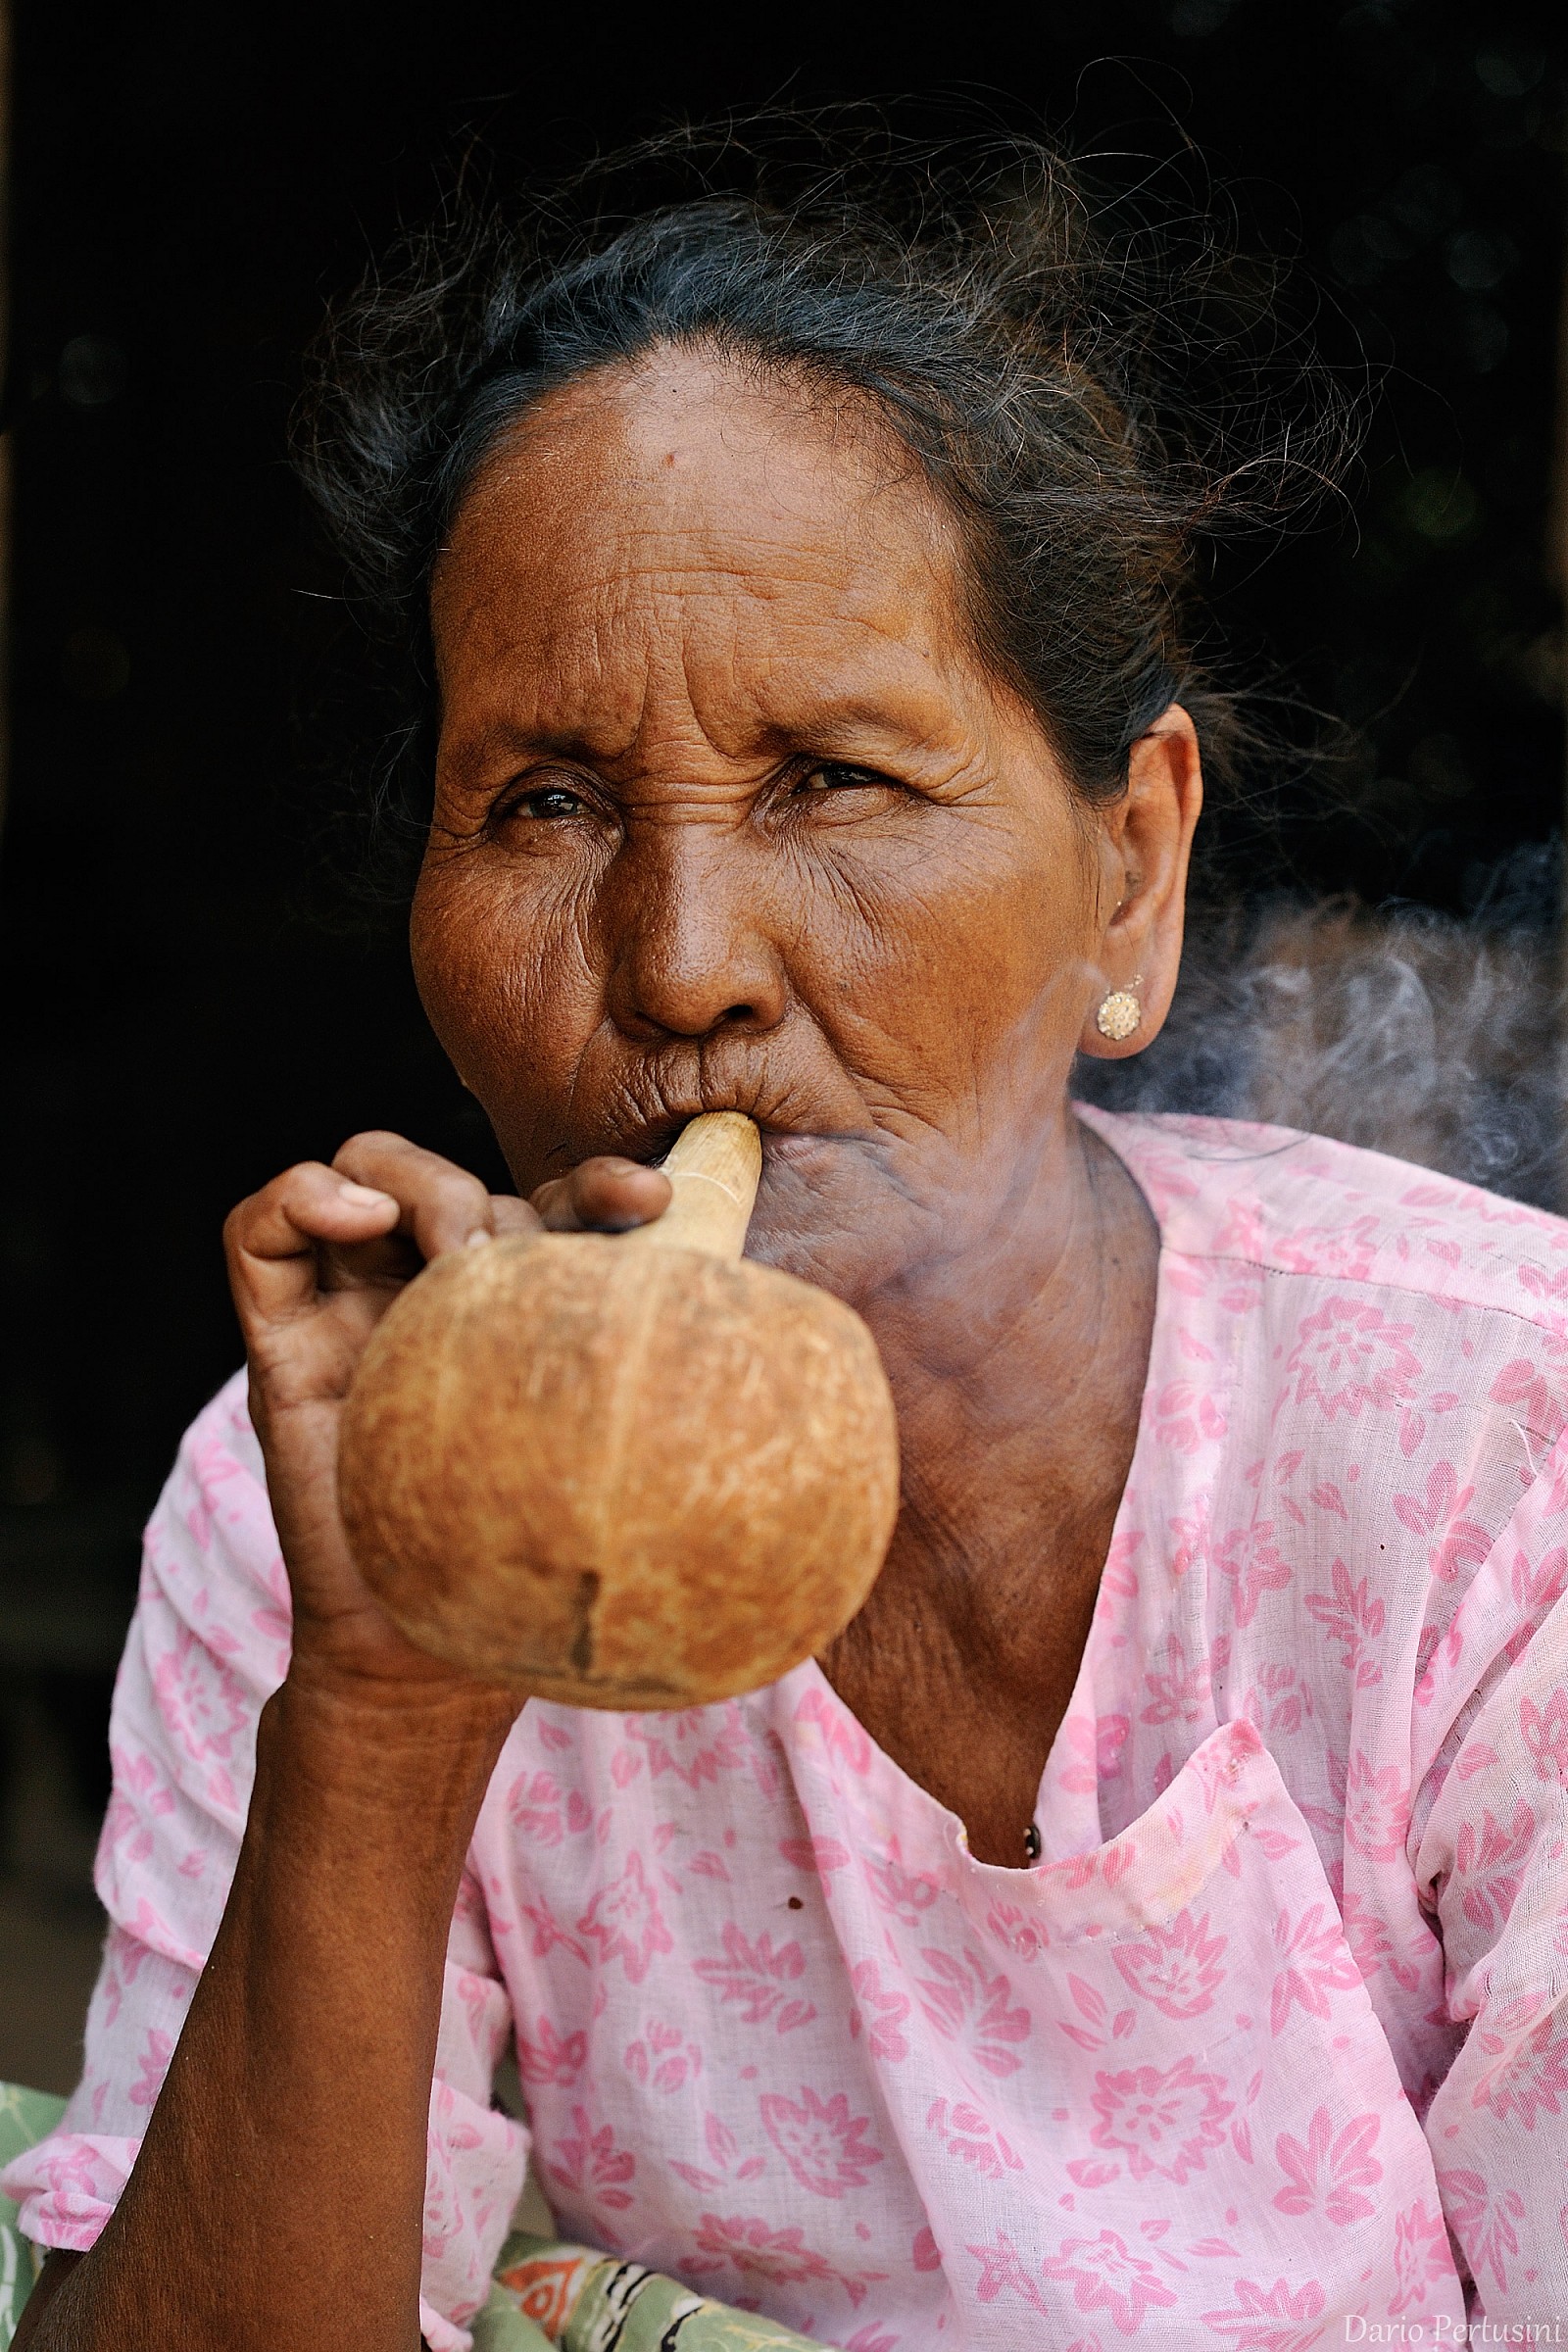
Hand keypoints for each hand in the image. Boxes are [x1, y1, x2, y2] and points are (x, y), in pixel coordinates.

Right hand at [224, 1132, 671, 1701]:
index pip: (556, 1200)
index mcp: (524, 1307)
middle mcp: (436, 1294)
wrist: (432, 1663)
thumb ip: (689, 1389)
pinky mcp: (280, 1342)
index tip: (656, 1204)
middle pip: (458, 1169)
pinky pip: (258, 1232)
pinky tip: (355, 1220)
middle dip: (504, 1195)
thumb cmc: (539, 1567)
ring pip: (361, 1170)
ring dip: (410, 1181)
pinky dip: (302, 1195)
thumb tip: (812, 1335)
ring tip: (451, 1255)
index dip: (601, 1179)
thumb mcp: (630, 1463)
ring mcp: (355, 1311)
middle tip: (536, 1266)